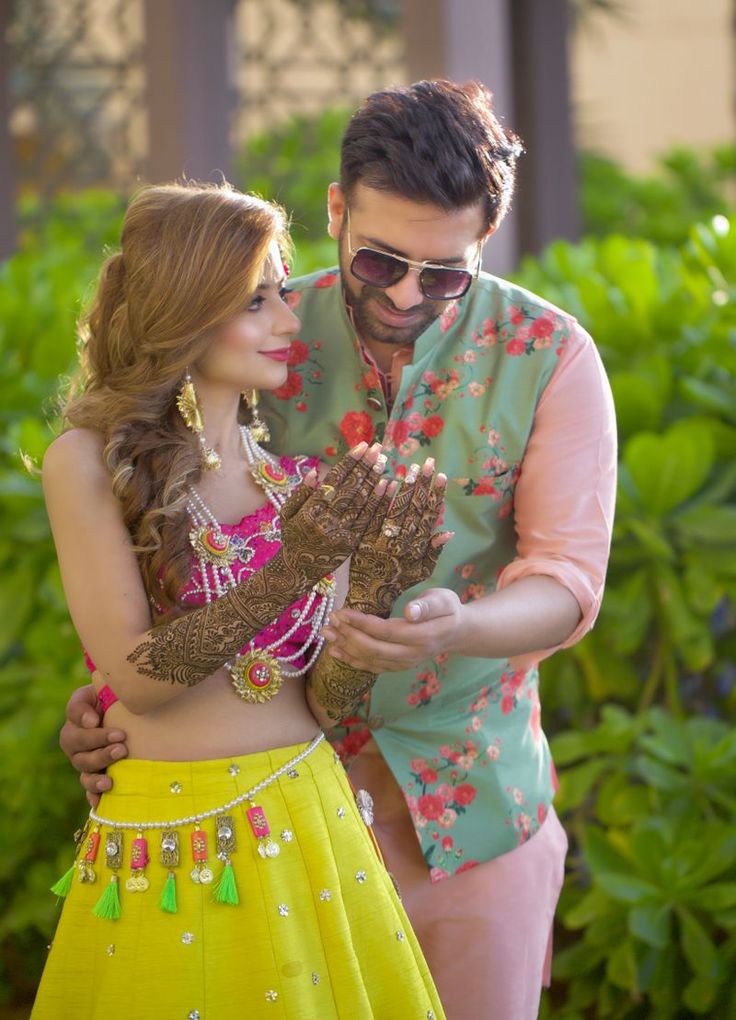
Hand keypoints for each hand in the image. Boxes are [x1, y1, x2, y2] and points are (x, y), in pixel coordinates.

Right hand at [59, 683, 127, 806]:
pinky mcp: (96, 775)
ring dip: (95, 775)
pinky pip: (90, 789)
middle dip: (99, 746)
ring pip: (84, 770)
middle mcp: (76, 741)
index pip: (74, 713)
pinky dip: (94, 795)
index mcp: (78, 715)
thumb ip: (100, 694)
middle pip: (78, 746)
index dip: (82, 717)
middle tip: (121, 744)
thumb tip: (91, 721)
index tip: (96, 719)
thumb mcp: (110, 690)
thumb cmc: (121, 701)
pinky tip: (100, 801)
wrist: (133, 716)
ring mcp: (85, 760)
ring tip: (111, 779)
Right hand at [278, 442, 390, 584]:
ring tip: (382, 461)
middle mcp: (327, 521)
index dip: (349, 463)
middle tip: (378, 448)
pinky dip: (378, 502)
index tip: (362, 446)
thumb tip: (314, 474)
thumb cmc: (292, 537)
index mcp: (310, 511)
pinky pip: (368, 519)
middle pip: (350, 489)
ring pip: (361, 502)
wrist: (298, 569)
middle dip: (365, 466)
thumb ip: (300, 493)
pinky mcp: (353, 542)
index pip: (334, 482)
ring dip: (373, 480)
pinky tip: (387, 486)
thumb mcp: (287, 514)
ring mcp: (341, 533)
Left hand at [323, 587, 463, 671]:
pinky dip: (352, 661)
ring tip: (326, 634)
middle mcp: (412, 655)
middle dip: (348, 636)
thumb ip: (428, 605)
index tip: (341, 612)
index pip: (386, 631)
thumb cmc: (448, 610)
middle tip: (330, 620)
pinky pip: (372, 667)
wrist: (456, 633)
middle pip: (374, 649)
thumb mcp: (444, 599)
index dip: (361, 624)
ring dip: (346, 648)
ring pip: (370, 660)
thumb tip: (410, 612)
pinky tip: (336, 651)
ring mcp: (404, 664)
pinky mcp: (397, 666)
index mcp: (422, 636)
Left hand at [345, 458, 450, 616]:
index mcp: (416, 550)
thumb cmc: (399, 581)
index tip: (441, 476)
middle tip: (428, 464)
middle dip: (422, 486)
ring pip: (395, 512)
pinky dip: (379, 501)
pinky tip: (386, 482)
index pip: (428, 519)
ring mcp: (381, 543)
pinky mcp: (362, 542)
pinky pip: (372, 518)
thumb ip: (434, 552)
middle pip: (414, 511)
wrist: (369, 597)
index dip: (436, 497)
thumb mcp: (421, 572)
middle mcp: (401, 546)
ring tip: (412, 469)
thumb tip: (448, 531)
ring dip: (405, 489)